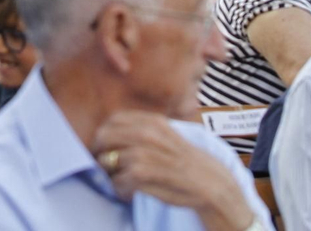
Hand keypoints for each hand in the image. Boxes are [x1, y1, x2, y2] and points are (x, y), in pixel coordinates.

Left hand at [93, 111, 253, 230]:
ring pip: (110, 159)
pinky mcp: (148, 174)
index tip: (105, 147)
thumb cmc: (184, 162)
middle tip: (103, 164)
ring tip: (118, 180)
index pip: (114, 120)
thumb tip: (111, 135)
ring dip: (109, 173)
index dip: (105, 133)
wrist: (210, 182)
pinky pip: (119, 180)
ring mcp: (148, 153)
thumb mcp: (166, 137)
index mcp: (153, 122)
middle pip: (106, 136)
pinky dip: (119, 187)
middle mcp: (149, 133)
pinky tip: (128, 191)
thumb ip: (143, 133)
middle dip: (100, 151)